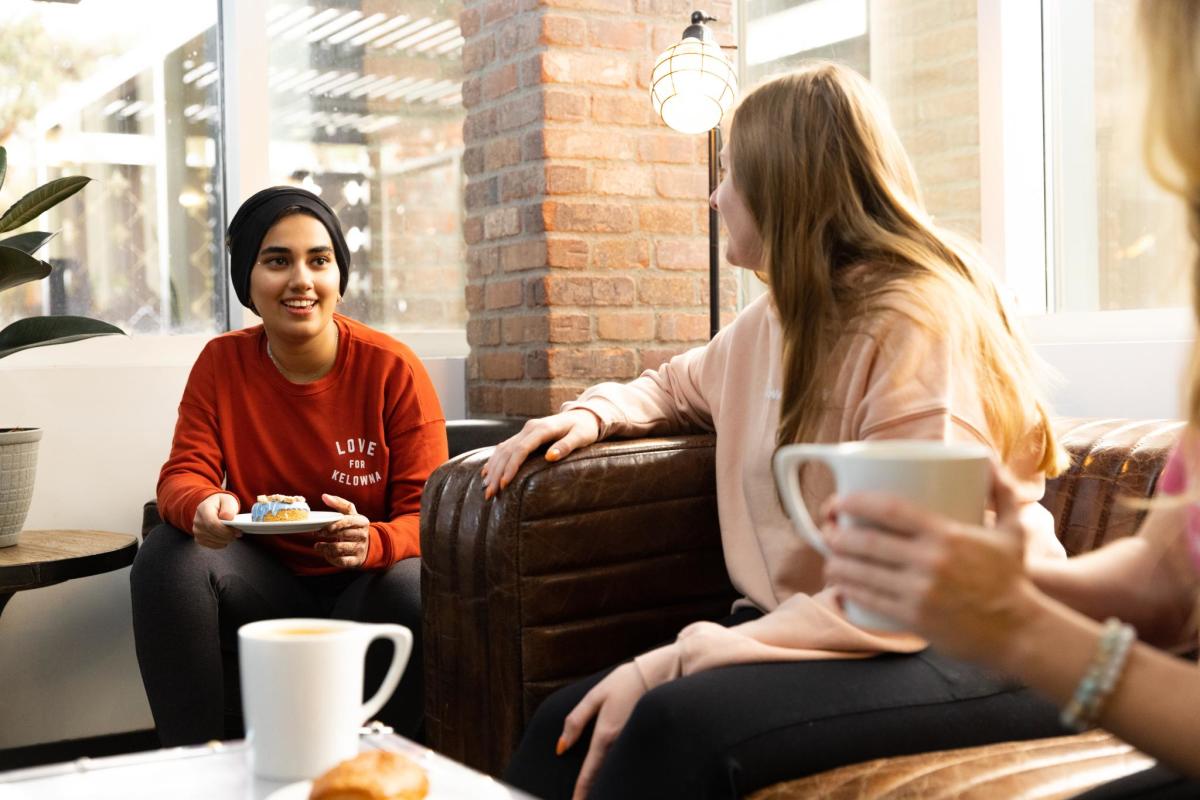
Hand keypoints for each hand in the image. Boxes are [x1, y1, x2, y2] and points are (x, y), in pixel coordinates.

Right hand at [192, 493, 239, 548]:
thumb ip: (228, 509)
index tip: (237, 531)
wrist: (213, 507)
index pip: (212, 524)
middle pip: (213, 534)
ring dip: (226, 540)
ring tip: (233, 534)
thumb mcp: (227, 501)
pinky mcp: (199, 538)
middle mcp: (197, 521)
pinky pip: (212, 545)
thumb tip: (228, 518)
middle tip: (238, 533)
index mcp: (203, 509)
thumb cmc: (221, 504)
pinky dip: (221, 543)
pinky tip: (226, 538)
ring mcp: (196, 530)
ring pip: (213, 541)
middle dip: (228, 535)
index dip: (226, 530)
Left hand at [314, 494, 370, 567]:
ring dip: (325, 548)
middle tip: (317, 533)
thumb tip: (324, 496)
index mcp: (362, 521)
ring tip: (318, 545)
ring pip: (339, 549)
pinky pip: (342, 561)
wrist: (370, 545)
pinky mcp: (356, 560)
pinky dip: (331, 558)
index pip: (347, 521)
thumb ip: (338, 503)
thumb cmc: (355, 527)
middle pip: (342, 535)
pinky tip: (326, 554)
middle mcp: (362, 535)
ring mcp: (360, 548)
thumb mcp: (351, 513)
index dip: (334, 524)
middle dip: (326, 535)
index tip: (322, 527)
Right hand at [481, 410, 599, 499]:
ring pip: (502, 449)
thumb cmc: (584, 429)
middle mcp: (530, 428)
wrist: (583, 415)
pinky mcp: (524, 435)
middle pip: (507, 451)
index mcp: (542, 429)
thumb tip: (550, 457)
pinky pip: (504, 447)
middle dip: (497, 473)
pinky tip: (487, 473)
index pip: (521, 449)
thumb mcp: (581, 437)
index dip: (511, 467)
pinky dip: (494, 460)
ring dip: (493, 469)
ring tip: (486, 488)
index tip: (504, 484)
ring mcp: (525, 431)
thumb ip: (566, 446)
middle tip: (489, 494)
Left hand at [557, 662, 646, 799]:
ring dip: (606, 782)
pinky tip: (614, 772)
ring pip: (615, 771)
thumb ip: (576, 720)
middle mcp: (620, 744)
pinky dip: (618, 770)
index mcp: (605, 735)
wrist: (663, 672)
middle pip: (603, 777)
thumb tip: (560, 746)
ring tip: (595, 791)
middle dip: (593, 791)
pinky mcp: (642, 740)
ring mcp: (633, 744)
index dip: (581, 792)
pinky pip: (627, 762)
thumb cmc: (626, 680)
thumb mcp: (596, 695)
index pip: (590, 773)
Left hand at [824, 462, 1036, 664]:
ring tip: (829, 557)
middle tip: (827, 530)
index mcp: (947, 534)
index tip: (838, 501)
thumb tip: (987, 461)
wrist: (1019, 631)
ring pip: (862, 573)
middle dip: (837, 535)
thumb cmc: (1012, 578)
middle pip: (867, 542)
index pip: (890, 510)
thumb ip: (1001, 493)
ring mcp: (919, 592)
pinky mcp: (914, 618)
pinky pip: (870, 600)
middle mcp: (930, 562)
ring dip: (836, 563)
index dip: (856, 502)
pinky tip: (837, 584)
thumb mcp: (1013, 531)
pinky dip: (847, 590)